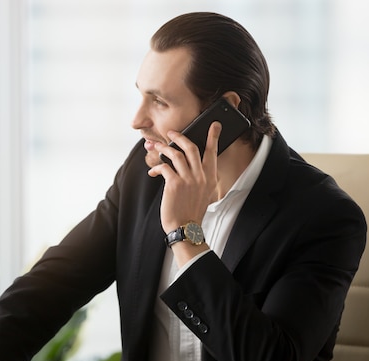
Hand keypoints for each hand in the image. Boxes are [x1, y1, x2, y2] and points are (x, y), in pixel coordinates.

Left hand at [148, 121, 221, 235]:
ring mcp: (188, 179)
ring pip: (176, 154)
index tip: (214, 125)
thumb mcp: (204, 194)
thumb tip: (189, 165)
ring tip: (157, 147)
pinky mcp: (174, 184)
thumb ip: (201, 179)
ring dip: (164, 149)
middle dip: (180, 137)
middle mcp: (201, 176)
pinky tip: (153, 171)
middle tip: (171, 133)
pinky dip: (157, 167)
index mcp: (210, 178)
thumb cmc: (192, 212)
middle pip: (191, 148)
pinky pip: (164, 167)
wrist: (185, 228)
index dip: (213, 137)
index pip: (212, 152)